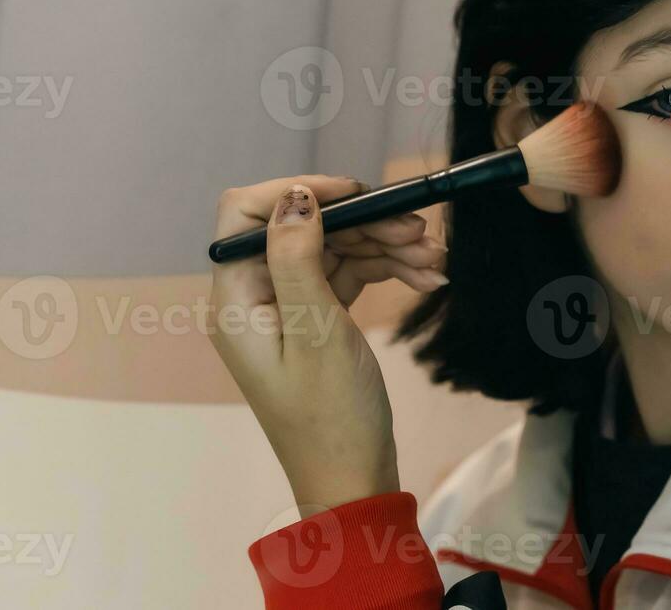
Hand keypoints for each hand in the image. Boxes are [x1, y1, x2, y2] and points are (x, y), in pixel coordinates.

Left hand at [207, 175, 448, 514]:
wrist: (353, 480)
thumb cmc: (332, 417)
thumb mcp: (317, 331)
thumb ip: (299, 258)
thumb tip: (294, 198)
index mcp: (236, 300)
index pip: (246, 214)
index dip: (296, 191)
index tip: (355, 193)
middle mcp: (255, 298)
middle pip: (302, 228)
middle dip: (362, 222)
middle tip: (419, 230)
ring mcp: (287, 309)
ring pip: (333, 249)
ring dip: (385, 245)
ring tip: (434, 259)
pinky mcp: (316, 320)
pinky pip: (348, 275)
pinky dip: (385, 270)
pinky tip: (426, 279)